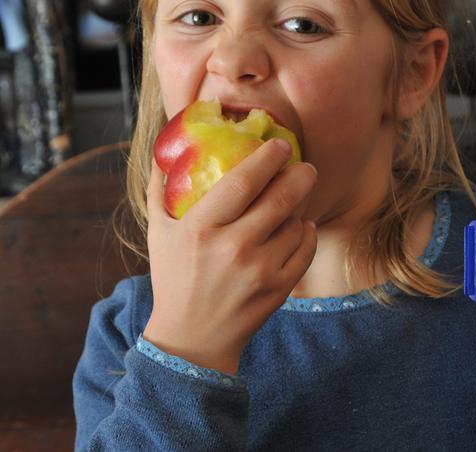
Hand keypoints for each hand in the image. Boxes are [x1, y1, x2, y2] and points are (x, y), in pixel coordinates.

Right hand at [143, 138, 317, 374]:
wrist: (192, 339)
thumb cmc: (174, 278)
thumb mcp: (158, 233)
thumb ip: (160, 189)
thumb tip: (164, 146)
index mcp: (200, 228)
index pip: (243, 181)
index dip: (267, 158)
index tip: (280, 145)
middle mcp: (232, 248)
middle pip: (281, 198)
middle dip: (300, 175)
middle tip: (306, 166)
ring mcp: (259, 270)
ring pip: (296, 222)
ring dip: (301, 207)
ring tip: (297, 200)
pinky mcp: (279, 289)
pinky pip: (306, 249)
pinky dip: (308, 234)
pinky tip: (301, 227)